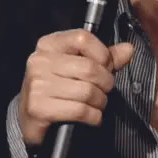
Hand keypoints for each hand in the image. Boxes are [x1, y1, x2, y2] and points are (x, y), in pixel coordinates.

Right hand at [18, 29, 133, 145]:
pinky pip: (79, 110)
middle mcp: (39, 61)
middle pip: (88, 67)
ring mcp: (37, 85)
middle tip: (105, 90)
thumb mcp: (77, 66)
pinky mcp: (38, 108)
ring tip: (98, 103)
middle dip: (105, 82)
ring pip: (86, 90)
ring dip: (100, 101)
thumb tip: (128, 49)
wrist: (29, 119)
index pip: (83, 38)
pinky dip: (93, 116)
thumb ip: (104, 57)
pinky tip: (92, 117)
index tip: (107, 66)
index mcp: (49, 44)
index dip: (102, 54)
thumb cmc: (57, 88)